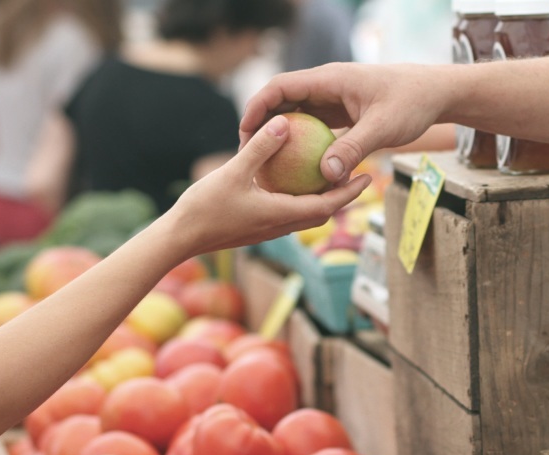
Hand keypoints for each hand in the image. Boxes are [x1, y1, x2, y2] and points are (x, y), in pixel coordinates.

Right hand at [172, 114, 371, 256]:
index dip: (350, 192)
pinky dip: (299, 199)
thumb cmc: (204, 208)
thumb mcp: (233, 172)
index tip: (368, 177)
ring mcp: (268, 229)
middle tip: (358, 174)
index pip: (328, 205)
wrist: (180, 238)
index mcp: (282, 215)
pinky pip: (287, 212)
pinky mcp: (257, 228)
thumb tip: (284, 122)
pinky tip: (292, 181)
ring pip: (305, 214)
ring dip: (322, 199)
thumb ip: (260, 148)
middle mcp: (280, 226)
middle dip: (343, 196)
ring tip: (331, 176)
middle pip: (322, 212)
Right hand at [240, 63, 447, 184]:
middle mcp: (327, 86)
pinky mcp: (342, 113)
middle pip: (283, 101)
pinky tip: (298, 169)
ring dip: (282, 136)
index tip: (245, 132)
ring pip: (297, 115)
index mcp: (330, 80)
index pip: (281, 87)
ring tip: (266, 164)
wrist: (435, 93)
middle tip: (248, 154)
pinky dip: (303, 144)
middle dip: (262, 124)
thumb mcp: (383, 128)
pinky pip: (315, 127)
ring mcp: (334, 99)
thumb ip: (353, 149)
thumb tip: (326, 176)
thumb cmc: (412, 103)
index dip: (258, 107)